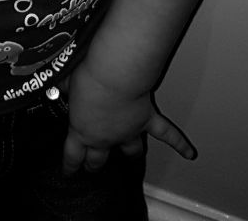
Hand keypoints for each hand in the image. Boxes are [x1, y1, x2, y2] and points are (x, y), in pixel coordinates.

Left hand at [58, 65, 195, 175]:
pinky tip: (189, 153)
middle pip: (99, 158)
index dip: (71, 165)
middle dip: (95, 163)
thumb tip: (58, 85)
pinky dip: (179, 144)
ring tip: (132, 159)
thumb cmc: (89, 76)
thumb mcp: (68, 82)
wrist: (114, 75)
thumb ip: (64, 88)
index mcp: (82, 130)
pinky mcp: (147, 121)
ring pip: (130, 150)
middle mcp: (105, 137)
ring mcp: (128, 132)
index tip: (70, 172)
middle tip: (93, 167)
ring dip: (130, 154)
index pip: (73, 155)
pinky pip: (166, 134)